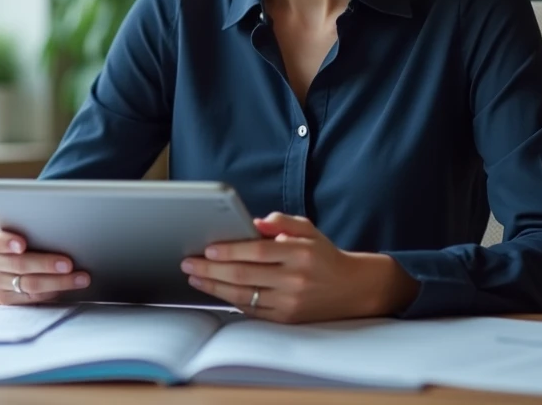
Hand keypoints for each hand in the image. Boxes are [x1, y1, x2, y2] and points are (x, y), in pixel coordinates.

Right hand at [0, 220, 90, 304]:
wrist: (2, 251)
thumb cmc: (16, 230)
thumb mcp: (15, 221)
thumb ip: (27, 223)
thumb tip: (58, 224)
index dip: (7, 242)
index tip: (23, 244)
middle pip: (17, 265)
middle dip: (45, 264)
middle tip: (69, 263)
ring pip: (28, 284)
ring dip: (58, 281)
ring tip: (80, 277)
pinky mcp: (4, 297)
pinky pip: (31, 298)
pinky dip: (52, 292)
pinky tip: (68, 286)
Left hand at [180, 212, 417, 323]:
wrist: (353, 289)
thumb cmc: (324, 255)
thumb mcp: (308, 230)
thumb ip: (282, 222)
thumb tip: (255, 222)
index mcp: (300, 254)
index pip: (257, 252)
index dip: (230, 250)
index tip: (207, 249)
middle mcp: (295, 280)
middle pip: (244, 275)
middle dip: (211, 270)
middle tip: (189, 264)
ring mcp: (290, 303)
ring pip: (244, 296)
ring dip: (214, 288)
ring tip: (194, 279)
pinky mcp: (287, 320)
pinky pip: (253, 311)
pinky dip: (231, 302)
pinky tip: (215, 293)